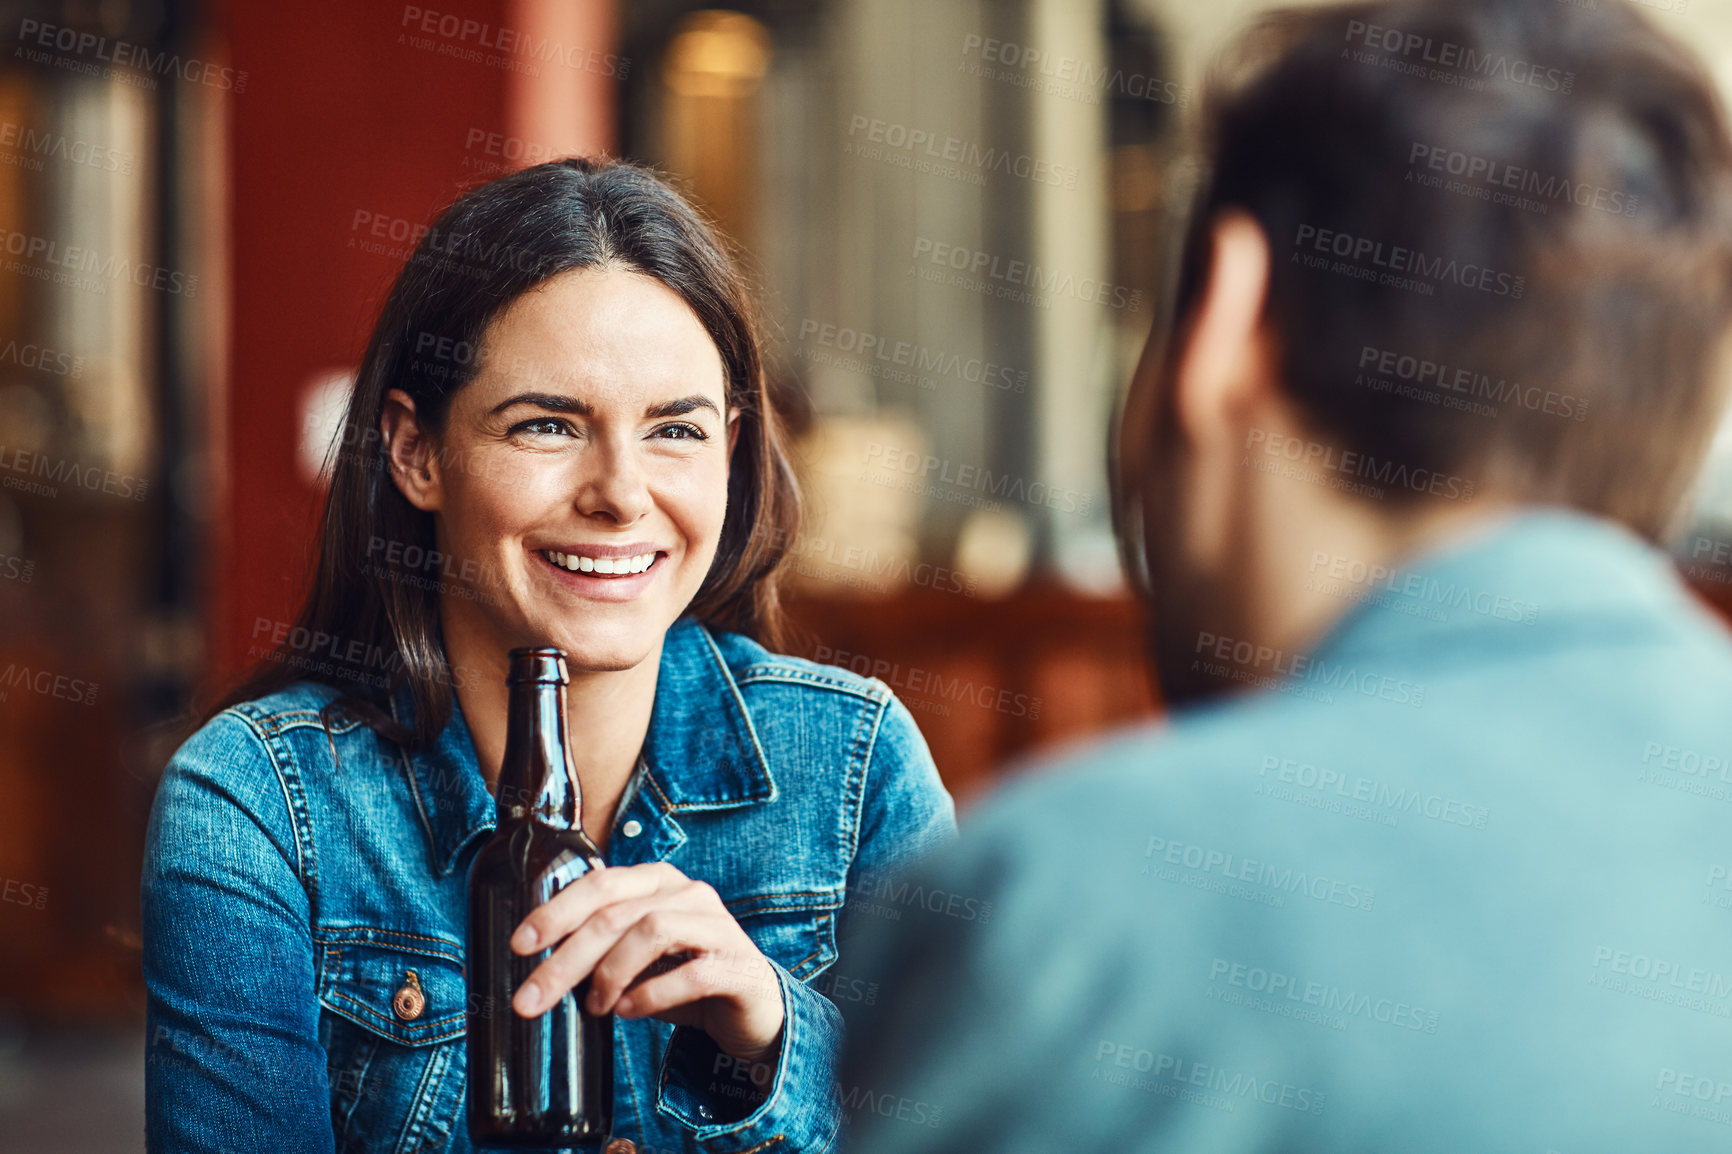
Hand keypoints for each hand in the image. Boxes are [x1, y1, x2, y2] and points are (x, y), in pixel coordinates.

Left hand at [509, 862, 785, 1068]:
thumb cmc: (683, 978)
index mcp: (657, 882)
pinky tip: (629, 1012)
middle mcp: (687, 893)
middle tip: (533, 998)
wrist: (751, 1009)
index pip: (599, 885)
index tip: (520, 945)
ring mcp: (716, 925)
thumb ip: (598, 951)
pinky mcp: (737, 964)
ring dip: (610, 974)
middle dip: (566, 958)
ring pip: (650, 931)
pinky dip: (650, 996)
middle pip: (616, 914)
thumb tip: (536, 969)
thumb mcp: (635, 960)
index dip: (556, 912)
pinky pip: (689, 975)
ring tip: (595, 1008)